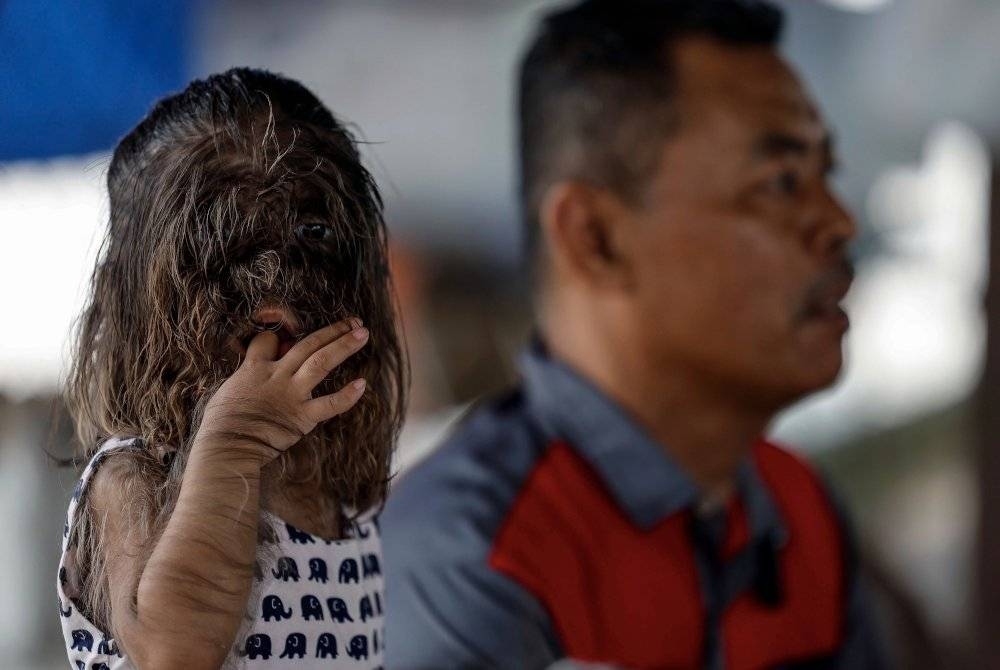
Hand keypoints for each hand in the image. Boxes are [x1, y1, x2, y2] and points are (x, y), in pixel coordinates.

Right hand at [198, 318, 369, 462]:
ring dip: (343, 346)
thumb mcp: (228, 392)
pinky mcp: (302, 417)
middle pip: (307, 344)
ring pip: (321, 362)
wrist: (226, 447)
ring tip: (362, 333)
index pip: (270, 340)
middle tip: (353, 322)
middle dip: (331, 331)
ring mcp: (291, 394)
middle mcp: (276, 376)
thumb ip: (245, 379)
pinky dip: (347, 396)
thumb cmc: (220, 425)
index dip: (280, 337)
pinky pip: (329, 404)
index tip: (290, 339)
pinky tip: (362, 384)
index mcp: (254, 368)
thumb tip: (251, 376)